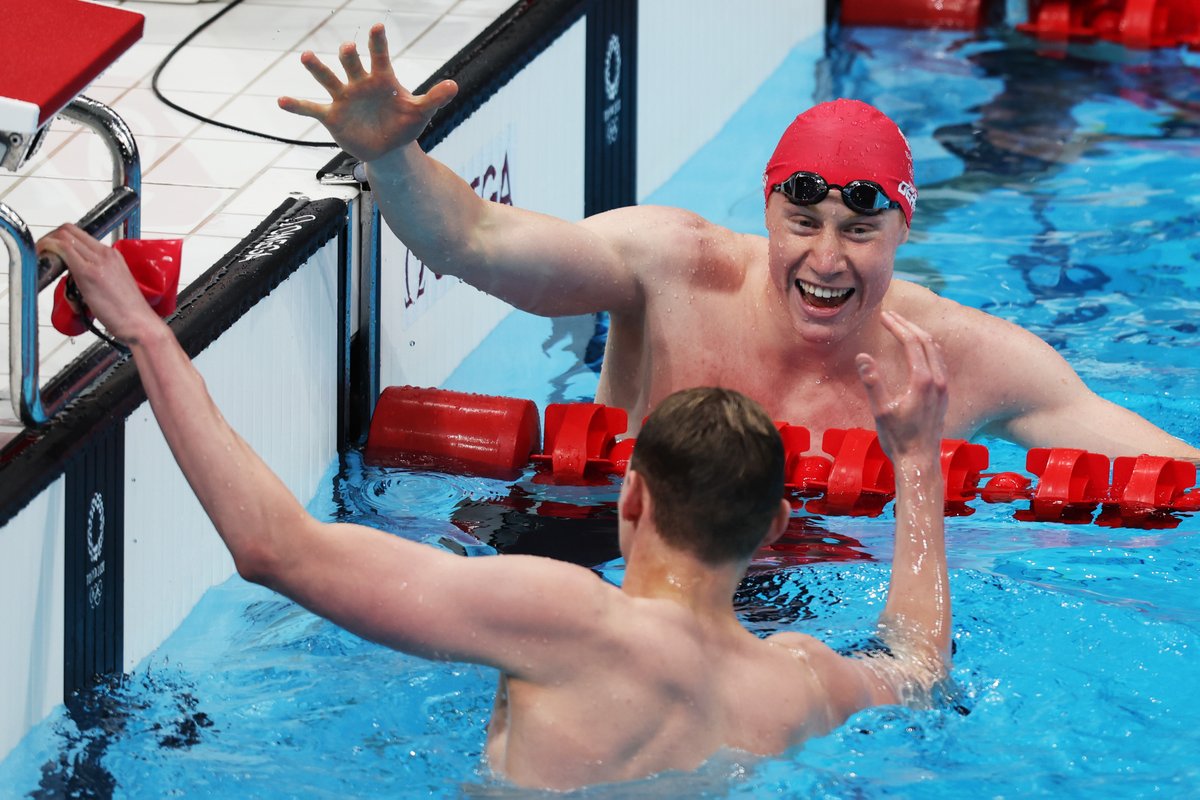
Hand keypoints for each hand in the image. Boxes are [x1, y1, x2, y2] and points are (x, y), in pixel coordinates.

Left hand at [37, 224, 159, 342]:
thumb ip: (98, 273)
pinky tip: (45, 256)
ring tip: (42, 256)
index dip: (61, 237)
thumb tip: (77, 274)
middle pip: (70, 230)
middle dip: (51, 237)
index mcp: (113, 255)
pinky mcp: (88, 272)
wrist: (139, 322)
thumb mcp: (115, 283)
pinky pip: (65, 250)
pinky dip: (50, 249)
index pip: (81, 234)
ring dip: (48, 243)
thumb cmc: (129, 310)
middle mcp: (105, 253)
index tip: (53, 248)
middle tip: (43, 251)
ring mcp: (97, 261)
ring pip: (65, 237)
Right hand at [278, 23, 457, 161]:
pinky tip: (281, 101)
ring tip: (306, 57)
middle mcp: (359, 83)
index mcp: (381, 78)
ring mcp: (344, 98)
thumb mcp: (422, 112)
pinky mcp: (332, 116)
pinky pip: (312, 109)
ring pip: (328, 78)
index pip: (380, 55)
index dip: (379, 42)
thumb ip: (435, 98)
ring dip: (317, 68)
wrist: (389, 147)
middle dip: (349, 55)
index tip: (378, 28)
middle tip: (347, 48)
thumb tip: (454, 86)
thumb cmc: (405, 124)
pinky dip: (297, 106)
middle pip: (351, 62)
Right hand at [855, 311, 947, 462]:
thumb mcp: (880, 411)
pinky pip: (939, 361)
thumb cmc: (898, 439)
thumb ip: (873, 382)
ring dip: (919, 335)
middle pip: (926, 341)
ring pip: (936, 350)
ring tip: (903, 327)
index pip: (912, 342)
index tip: (884, 316)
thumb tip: (863, 356)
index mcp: (922, 380)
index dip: (897, 326)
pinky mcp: (944, 395)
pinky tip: (918, 351)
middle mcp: (937, 380)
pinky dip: (928, 348)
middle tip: (891, 316)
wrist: (920, 461)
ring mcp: (943, 387)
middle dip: (908, 325)